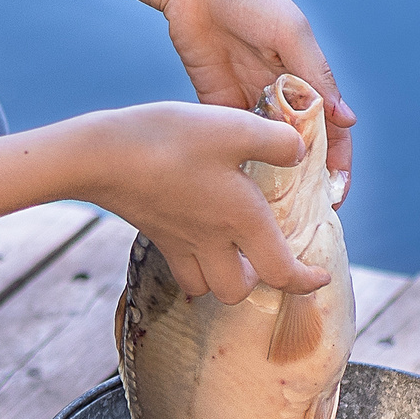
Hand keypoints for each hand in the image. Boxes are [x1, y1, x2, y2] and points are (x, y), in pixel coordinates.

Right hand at [80, 104, 328, 301]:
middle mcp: (213, 240)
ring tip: (231, 252)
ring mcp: (179, 241)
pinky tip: (193, 234)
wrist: (101, 154)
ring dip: (222, 277)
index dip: (305, 281)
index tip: (318, 277)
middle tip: (264, 256)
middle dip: (256, 282)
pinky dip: (192, 264)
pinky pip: (178, 266)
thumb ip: (276, 142)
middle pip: (238, 290)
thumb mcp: (234, 127)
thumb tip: (299, 153)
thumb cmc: (170, 140)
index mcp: (243, 219)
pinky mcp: (153, 231)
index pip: (283, 272)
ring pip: (207, 286)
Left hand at [156, 0, 355, 199]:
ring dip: (270, 181)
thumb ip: (317, 76)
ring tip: (269, 219)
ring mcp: (249, 102)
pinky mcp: (216, 103)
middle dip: (304, 185)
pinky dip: (235, 165)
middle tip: (301, 222)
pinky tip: (234, 194)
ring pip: (265, 152)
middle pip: (300, 151)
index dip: (338, 167)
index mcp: (308, 79)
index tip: (335, 200)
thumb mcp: (290, 33)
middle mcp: (282, 96)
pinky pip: (230, 141)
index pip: (332, 133)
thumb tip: (347, 120)